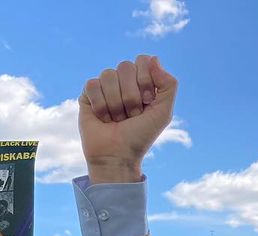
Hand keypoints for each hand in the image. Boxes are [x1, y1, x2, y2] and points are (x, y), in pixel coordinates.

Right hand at [79, 55, 176, 183]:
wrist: (118, 155)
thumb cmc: (141, 135)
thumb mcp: (164, 112)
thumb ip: (169, 84)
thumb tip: (153, 58)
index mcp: (142, 81)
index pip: (143, 60)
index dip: (145, 80)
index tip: (146, 102)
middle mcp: (123, 81)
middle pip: (125, 66)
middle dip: (131, 95)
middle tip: (131, 115)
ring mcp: (105, 87)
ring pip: (108, 75)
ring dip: (115, 103)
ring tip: (117, 119)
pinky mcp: (88, 94)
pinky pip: (92, 84)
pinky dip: (100, 105)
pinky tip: (103, 118)